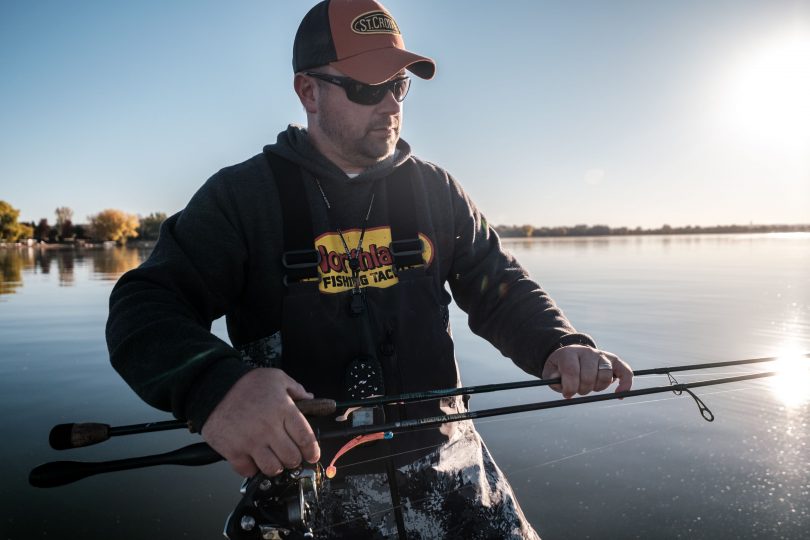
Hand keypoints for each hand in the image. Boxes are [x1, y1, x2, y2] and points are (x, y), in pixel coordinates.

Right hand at [201, 368, 319, 476]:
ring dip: (275, 466)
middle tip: (290, 455)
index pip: (306, 439)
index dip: (312, 451)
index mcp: (283, 409)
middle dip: (294, 459)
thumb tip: (310, 398)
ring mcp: (250, 441)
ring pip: (272, 468)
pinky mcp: (233, 451)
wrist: (211, 387)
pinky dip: (252, 468)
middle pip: (291, 458)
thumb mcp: (275, 377)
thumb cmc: (244, 383)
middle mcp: (268, 428)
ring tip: (272, 458)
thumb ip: (296, 389)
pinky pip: (248, 471)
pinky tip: (253, 458)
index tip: (312, 455)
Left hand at [541, 345, 632, 397]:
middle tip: (578, 390)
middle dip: (583, 389)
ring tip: (590, 387)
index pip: (572, 370)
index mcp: (569, 353)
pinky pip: (625, 372)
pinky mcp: (614, 361)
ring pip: (605, 376)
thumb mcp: (550, 372)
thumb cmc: (560, 368)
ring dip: (597, 388)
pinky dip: (625, 384)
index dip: (570, 386)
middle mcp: (587, 352)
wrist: (571, 355)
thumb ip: (552, 378)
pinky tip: (619, 395)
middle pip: (589, 375)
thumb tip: (560, 383)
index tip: (567, 395)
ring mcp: (602, 355)